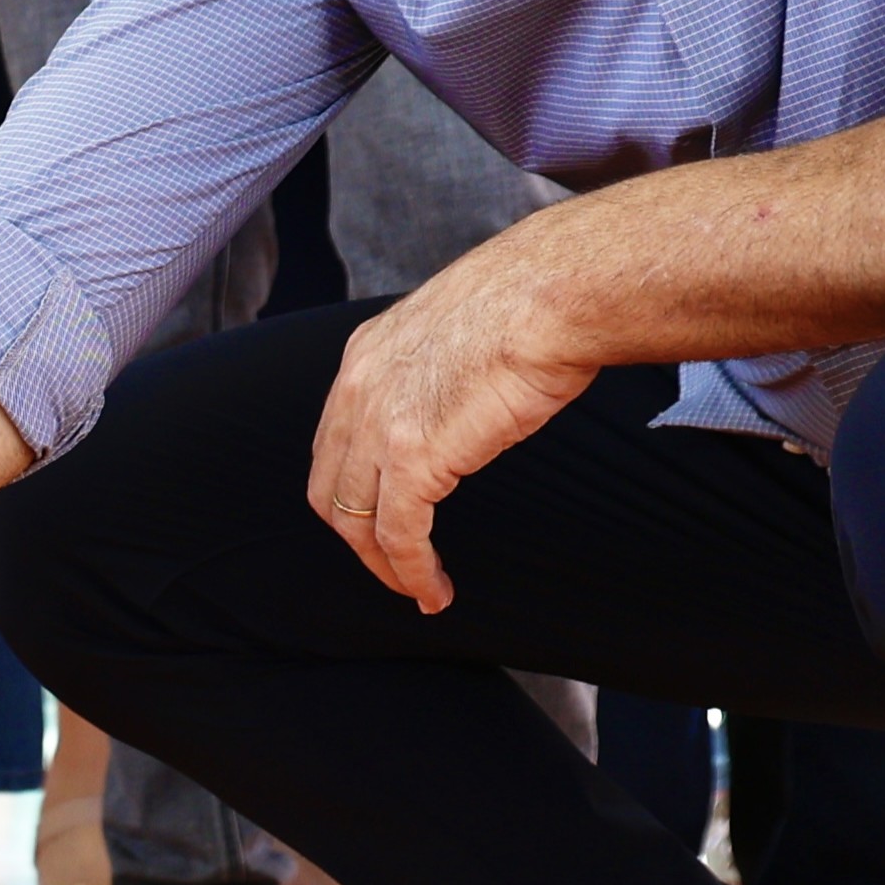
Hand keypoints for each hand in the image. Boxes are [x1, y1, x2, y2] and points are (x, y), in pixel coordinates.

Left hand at [304, 215, 605, 612]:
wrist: (553, 294)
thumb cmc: (532, 304)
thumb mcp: (458, 333)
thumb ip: (439, 372)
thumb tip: (463, 400)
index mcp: (365, 355)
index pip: (334, 442)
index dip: (354, 492)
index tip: (383, 520)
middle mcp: (357, 388)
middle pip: (331, 488)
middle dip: (359, 538)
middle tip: (395, 567)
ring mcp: (378, 423)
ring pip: (356, 521)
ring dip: (385, 566)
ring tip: (418, 589)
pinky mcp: (411, 456)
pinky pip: (398, 534)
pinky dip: (412, 572)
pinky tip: (434, 590)